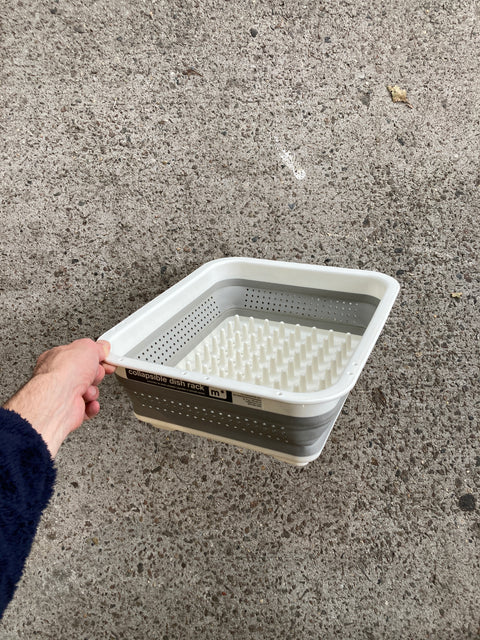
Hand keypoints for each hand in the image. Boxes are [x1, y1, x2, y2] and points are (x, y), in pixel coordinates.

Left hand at [3, 339, 115, 457]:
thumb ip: (96, 347)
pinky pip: (87, 408)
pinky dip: (92, 406)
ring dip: (93, 391)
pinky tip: (90, 402)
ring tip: (86, 390)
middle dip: (95, 374)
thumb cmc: (65, 373)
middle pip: (86, 374)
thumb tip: (102, 347)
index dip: (94, 356)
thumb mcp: (87, 347)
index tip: (104, 357)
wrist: (59, 399)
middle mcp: (57, 376)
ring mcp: (62, 394)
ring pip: (88, 391)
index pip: (79, 354)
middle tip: (94, 374)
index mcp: (57, 357)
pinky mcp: (68, 411)